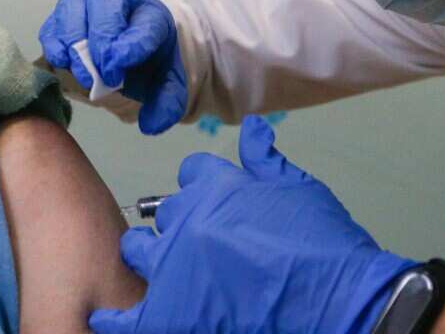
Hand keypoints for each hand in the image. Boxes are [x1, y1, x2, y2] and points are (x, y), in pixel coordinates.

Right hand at [38, 0, 187, 133]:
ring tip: (85, 76)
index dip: (132, 46)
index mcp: (148, 12)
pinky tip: (63, 62)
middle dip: (103, 44)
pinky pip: (52, 26)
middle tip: (107, 78)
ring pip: (73, 11)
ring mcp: (83, 1)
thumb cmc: (143, 60)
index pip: (144, 24)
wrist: (124, 45)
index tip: (122, 68)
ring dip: (76, 45)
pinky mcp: (59, 16)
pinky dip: (54, 45)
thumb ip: (168, 101)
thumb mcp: (165, 79)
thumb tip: (151, 124)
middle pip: (104, 4)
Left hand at [91, 116, 418, 333]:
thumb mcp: (298, 190)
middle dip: (180, 224)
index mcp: (217, 188)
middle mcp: (187, 222)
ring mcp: (175, 269)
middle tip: (204, 246)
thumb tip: (253, 129)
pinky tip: (106, 319)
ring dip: (148, 256)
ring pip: (138, 250)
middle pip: (165, 213)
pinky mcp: (172, 314)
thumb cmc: (325, 246)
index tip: (217, 207)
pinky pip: (125, 318)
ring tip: (166, 272)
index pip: (191, 174)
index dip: (205, 190)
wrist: (338, 302)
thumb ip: (266, 160)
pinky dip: (113, 320)